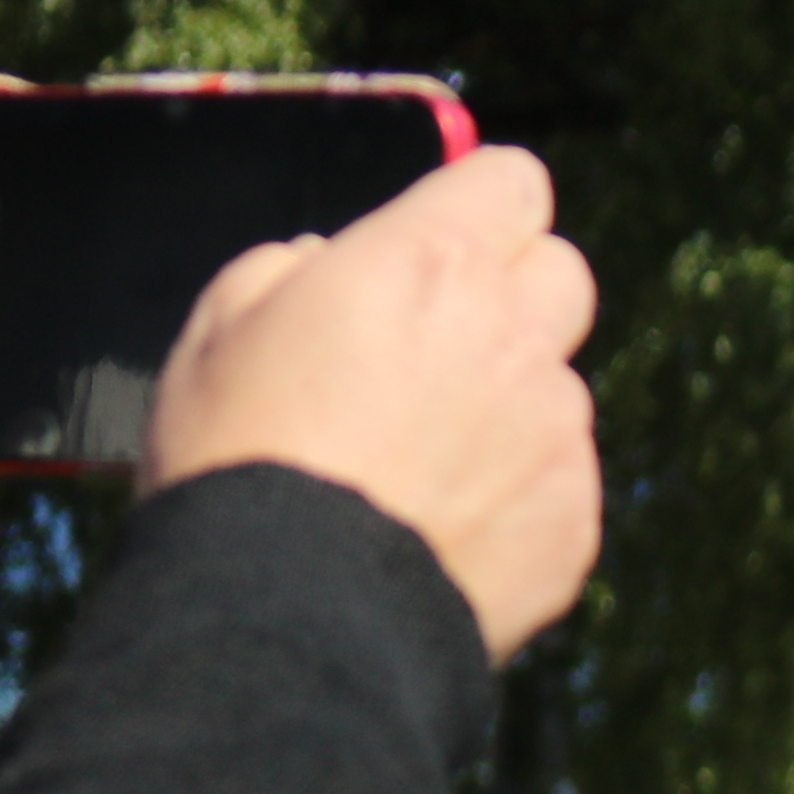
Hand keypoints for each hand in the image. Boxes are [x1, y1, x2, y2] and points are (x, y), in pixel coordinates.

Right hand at [143, 143, 600, 654]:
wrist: (284, 612)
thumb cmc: (234, 458)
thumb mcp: (219, 329)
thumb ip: (293, 268)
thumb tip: (332, 259)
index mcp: (431, 264)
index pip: (509, 181)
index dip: (479, 204)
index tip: (454, 233)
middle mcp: (516, 334)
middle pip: (559, 274)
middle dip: (511, 293)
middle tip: (437, 345)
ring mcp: (557, 429)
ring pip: (554, 387)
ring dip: (505, 405)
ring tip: (410, 467)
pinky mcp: (574, 517)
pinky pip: (559, 481)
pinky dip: (513, 495)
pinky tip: (436, 530)